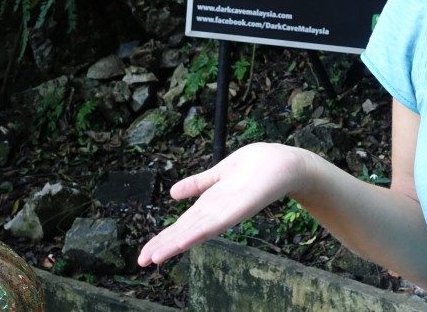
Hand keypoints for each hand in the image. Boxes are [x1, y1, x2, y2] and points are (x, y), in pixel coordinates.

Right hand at [137, 142, 307, 265]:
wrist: (285, 163)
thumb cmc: (256, 166)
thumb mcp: (219, 172)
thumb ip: (198, 183)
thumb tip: (172, 193)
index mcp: (210, 204)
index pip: (181, 224)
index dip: (162, 238)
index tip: (144, 254)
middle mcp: (217, 212)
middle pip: (185, 231)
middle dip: (162, 246)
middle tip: (141, 262)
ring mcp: (229, 211)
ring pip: (197, 230)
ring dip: (175, 243)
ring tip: (156, 257)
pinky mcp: (242, 207)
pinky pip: (219, 220)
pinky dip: (200, 230)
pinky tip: (184, 239)